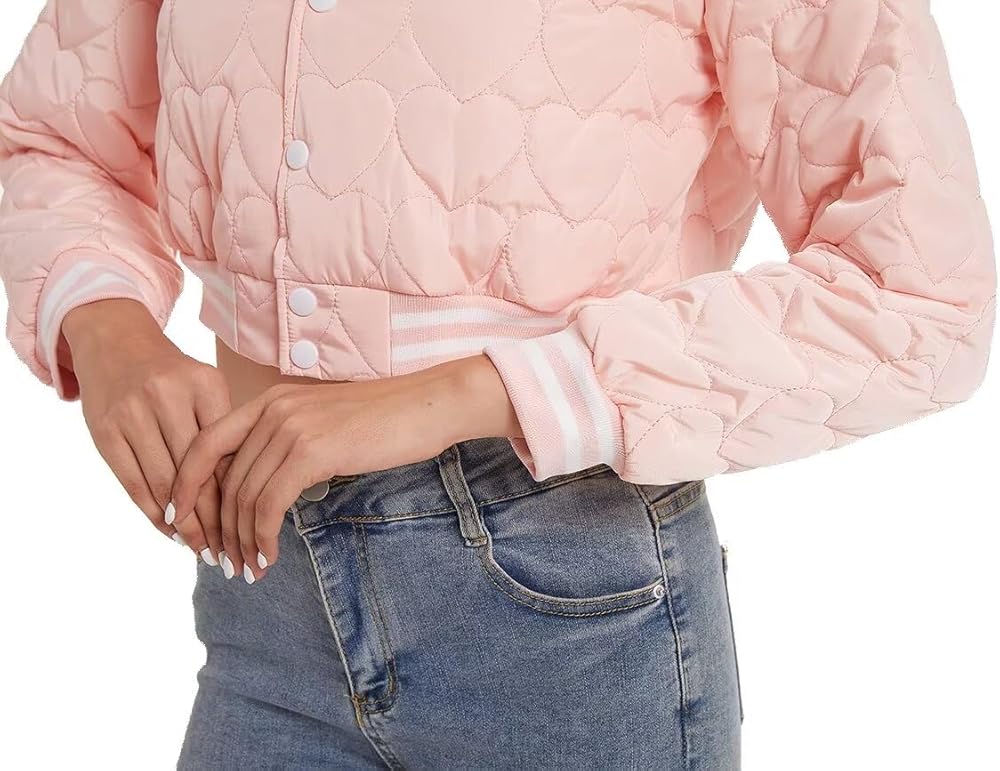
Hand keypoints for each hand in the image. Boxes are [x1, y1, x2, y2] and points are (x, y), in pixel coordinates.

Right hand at [64, 299, 230, 562]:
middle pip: (196, 473)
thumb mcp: (206, 387)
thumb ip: (224, 430)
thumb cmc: (172, 374)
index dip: (237, 495)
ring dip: (183, 524)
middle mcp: (166, 397)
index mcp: (203, 385)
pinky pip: (132, 483)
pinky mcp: (104, 431)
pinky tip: (170, 532)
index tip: (251, 527)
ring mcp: (132, 414)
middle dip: (213, 518)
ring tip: (202, 550)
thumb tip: (244, 491)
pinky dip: (153, 512)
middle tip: (228, 551)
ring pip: (163, 483)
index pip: (225, 451)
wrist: (115, 341)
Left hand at [171, 355, 519, 581]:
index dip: (186, 487)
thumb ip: (287, 443)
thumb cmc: (384, 419)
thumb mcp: (323, 423)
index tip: (183, 523)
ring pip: (242, 496)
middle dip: (215, 527)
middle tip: (222, 561)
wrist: (428, 405)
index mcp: (269, 400)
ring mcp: (290, 428)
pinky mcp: (311, 451)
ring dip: (239, 541)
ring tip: (247, 569)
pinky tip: (269, 557)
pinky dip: (261, 537)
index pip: (205, 444)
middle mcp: (272, 409)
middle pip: (220, 478)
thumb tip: (261, 485)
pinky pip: (268, 505)